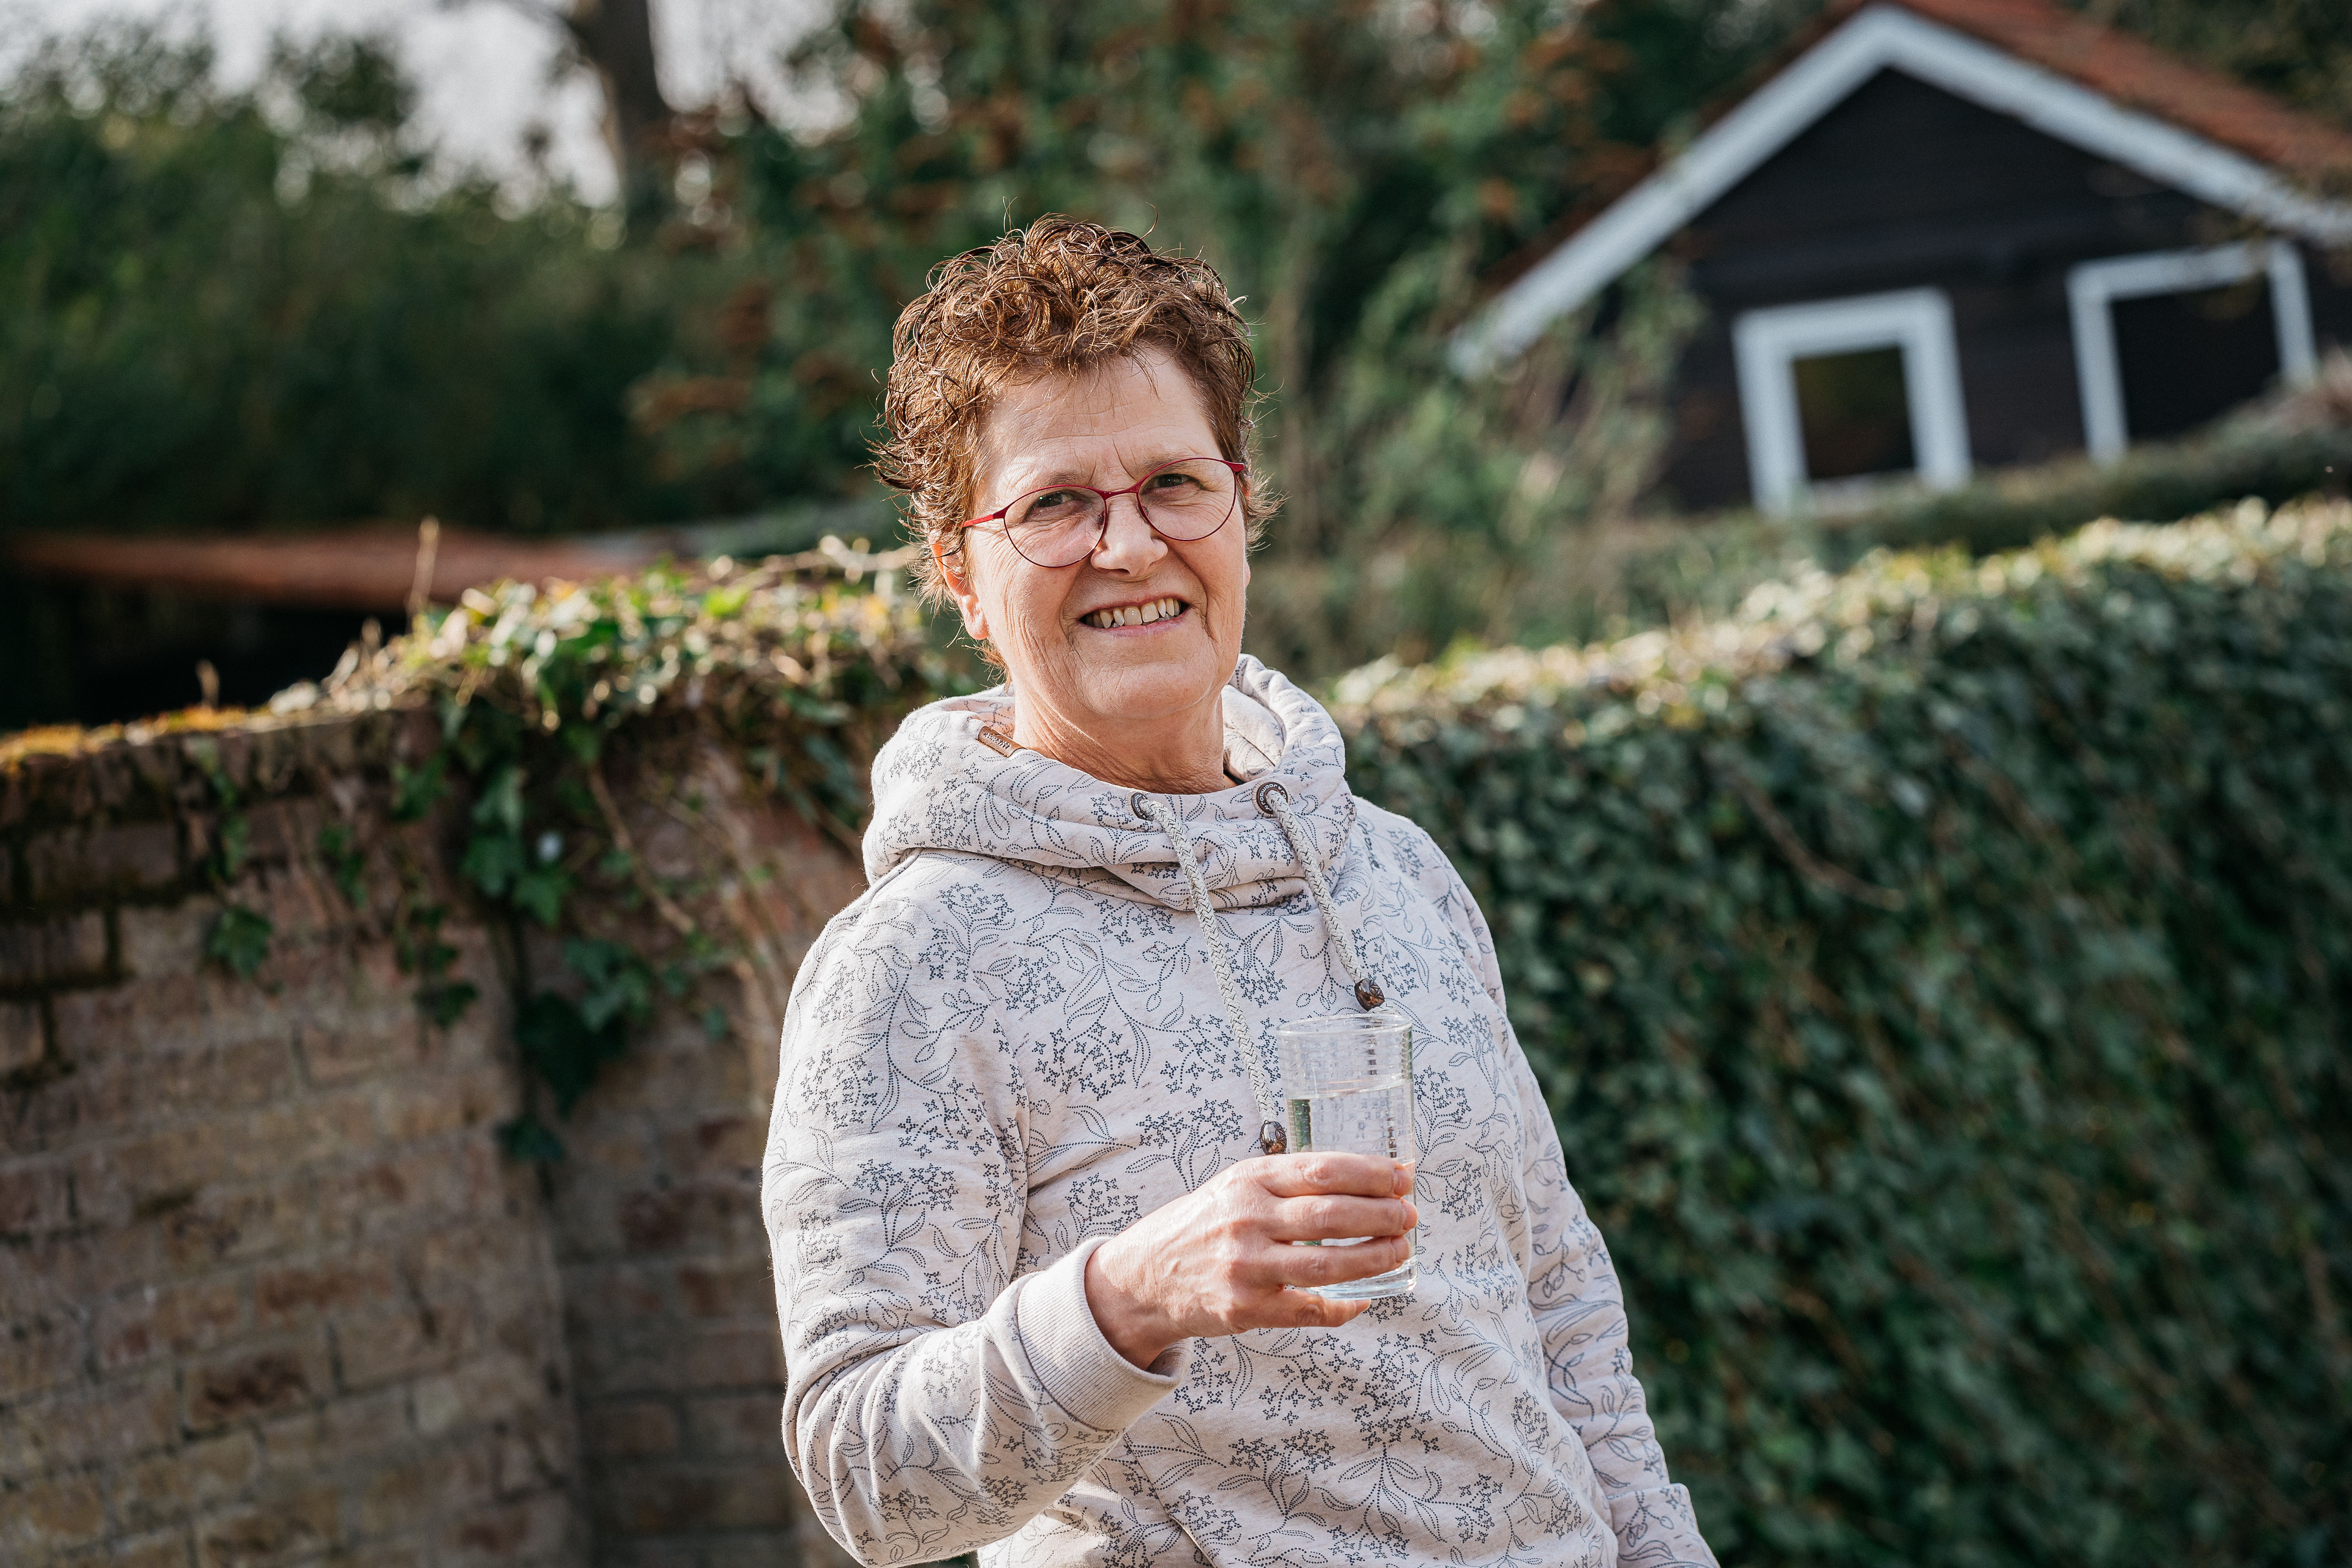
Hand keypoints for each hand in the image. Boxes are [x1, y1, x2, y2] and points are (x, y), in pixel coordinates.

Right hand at [1083, 1153, 1416, 1368]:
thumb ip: (1290, 1182)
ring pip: (1326, 1266)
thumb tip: (1364, 1180)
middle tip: (1410, 1215)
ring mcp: (1246, 1267)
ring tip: (1401, 1250)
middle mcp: (1246, 1220)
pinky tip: (1366, 1297)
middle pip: (1330, 1216)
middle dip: (1381, 1215)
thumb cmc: (1203, 1224)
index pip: (1322, 1170)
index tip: (1403, 1175)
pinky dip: (1343, 1306)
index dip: (1371, 1173)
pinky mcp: (1246, 1309)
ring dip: (1374, 1258)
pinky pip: (1309, 1310)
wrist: (1144, 1276)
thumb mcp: (1237, 1186)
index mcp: (1248, 1181)